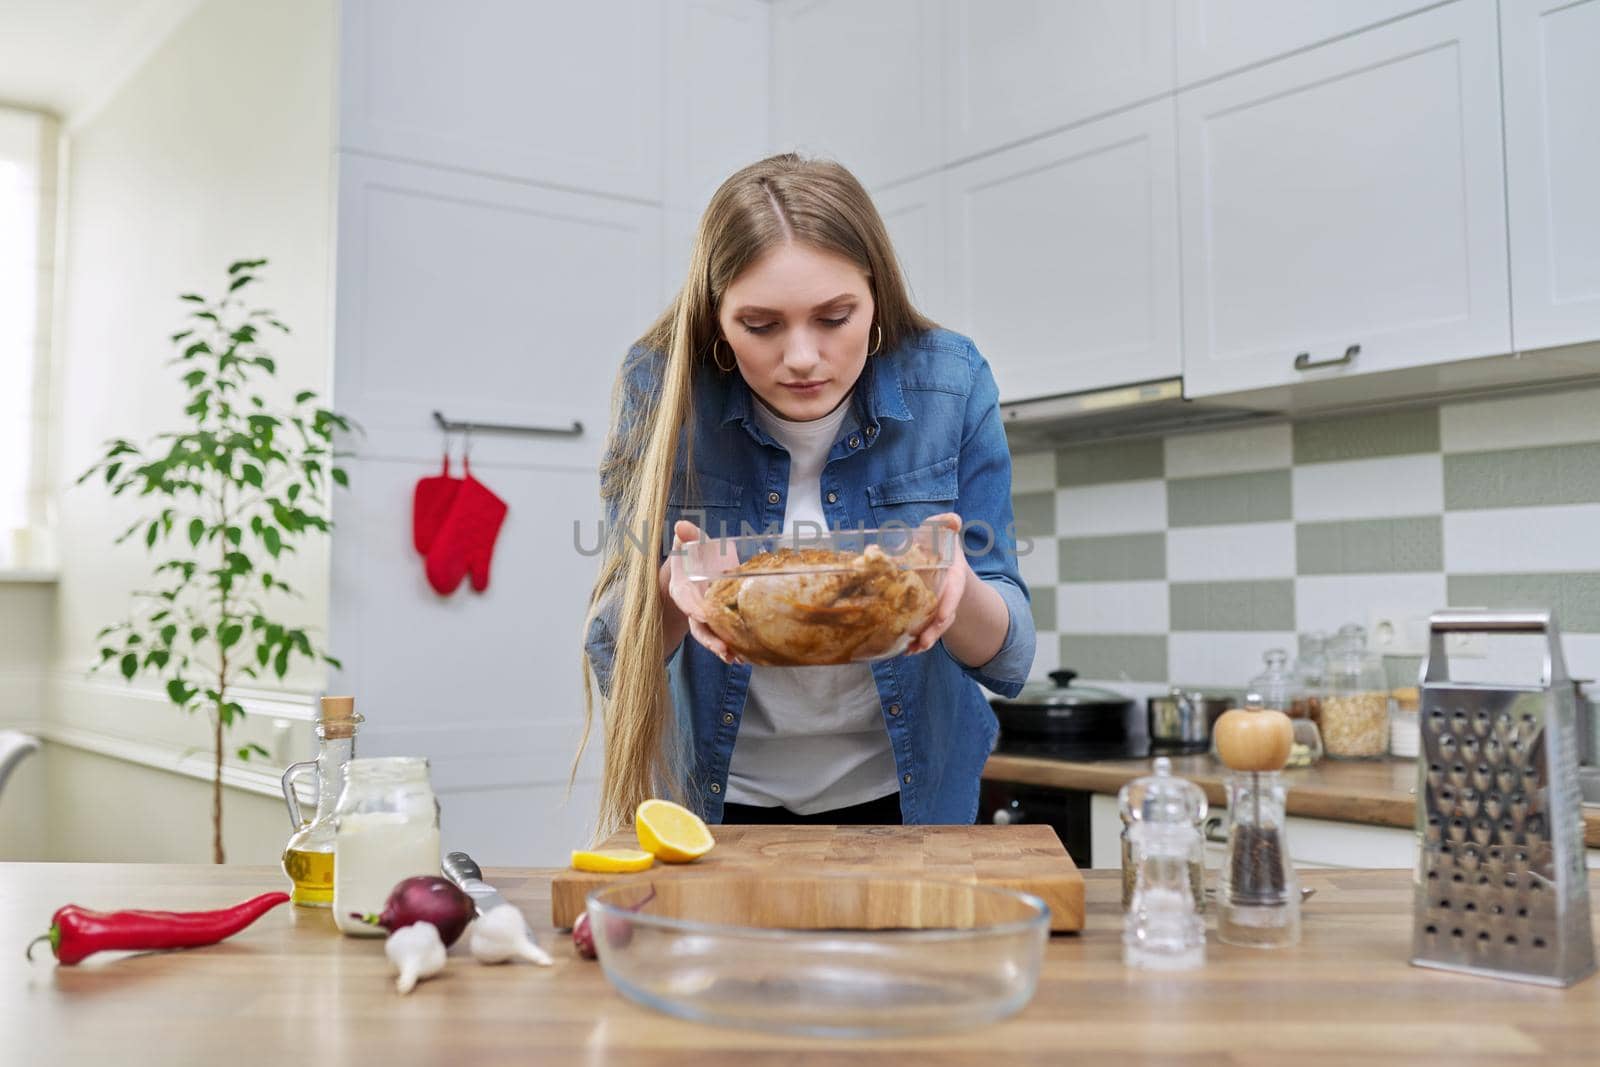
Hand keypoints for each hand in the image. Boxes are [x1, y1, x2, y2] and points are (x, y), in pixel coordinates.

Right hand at [661, 520, 743, 665]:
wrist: (701, 563)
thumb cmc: (697, 551)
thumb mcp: (693, 540)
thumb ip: (688, 535)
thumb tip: (680, 526)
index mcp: (682, 587)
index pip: (685, 600)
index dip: (693, 608)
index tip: (703, 615)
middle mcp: (692, 606)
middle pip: (698, 626)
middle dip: (710, 640)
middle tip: (725, 651)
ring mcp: (705, 616)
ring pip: (711, 635)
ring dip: (723, 648)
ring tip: (738, 658)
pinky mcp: (720, 620)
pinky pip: (724, 635)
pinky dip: (734, 646)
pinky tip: (747, 656)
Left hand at [903, 512, 967, 655]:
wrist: (941, 560)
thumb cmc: (940, 544)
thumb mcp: (943, 532)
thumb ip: (947, 525)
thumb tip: (954, 520)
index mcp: (954, 576)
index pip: (955, 592)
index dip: (949, 604)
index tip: (942, 616)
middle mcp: (948, 595)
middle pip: (944, 617)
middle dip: (935, 631)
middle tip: (922, 643)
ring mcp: (937, 606)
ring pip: (933, 627)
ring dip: (923, 641)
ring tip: (911, 651)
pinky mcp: (925, 613)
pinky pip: (922, 629)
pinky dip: (915, 641)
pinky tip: (906, 651)